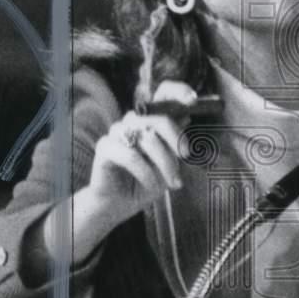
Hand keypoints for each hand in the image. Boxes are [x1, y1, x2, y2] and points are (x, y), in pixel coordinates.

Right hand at [58, 81, 197, 259]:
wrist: (119, 206)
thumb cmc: (145, 183)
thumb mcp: (168, 164)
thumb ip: (175, 144)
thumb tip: (187, 117)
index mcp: (150, 120)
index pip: (162, 92)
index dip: (178, 91)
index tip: (193, 100)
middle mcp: (133, 121)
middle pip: (158, 118)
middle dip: (177, 140)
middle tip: (186, 158)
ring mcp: (117, 132)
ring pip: (147, 138)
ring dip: (165, 163)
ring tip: (173, 183)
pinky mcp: (104, 147)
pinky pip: (130, 155)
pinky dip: (146, 172)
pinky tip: (151, 185)